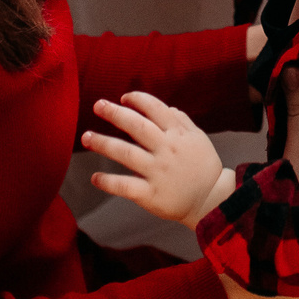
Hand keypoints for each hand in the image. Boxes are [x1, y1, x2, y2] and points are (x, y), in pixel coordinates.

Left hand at [82, 92, 223, 224]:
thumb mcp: (199, 138)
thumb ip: (182, 121)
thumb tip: (166, 107)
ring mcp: (158, 172)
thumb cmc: (205, 167)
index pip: (155, 109)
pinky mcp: (151, 194)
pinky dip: (108, 182)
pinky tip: (95, 178)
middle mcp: (166, 150)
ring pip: (126, 153)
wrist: (212, 201)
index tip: (123, 98)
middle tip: (97, 105)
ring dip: (103, 143)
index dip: (137, 100)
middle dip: (115, 113)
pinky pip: (125, 186)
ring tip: (86, 137)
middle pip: (136, 126)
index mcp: (178, 134)